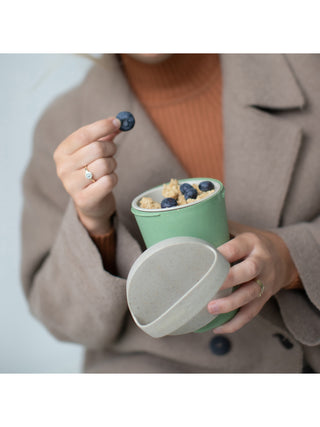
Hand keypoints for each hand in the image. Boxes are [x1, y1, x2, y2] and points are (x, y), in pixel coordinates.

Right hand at [53, 117, 120, 233]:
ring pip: (104, 165)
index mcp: (61, 152)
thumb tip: (118, 122)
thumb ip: (104, 136)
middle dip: (111, 148)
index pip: (83, 134)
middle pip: (96, 148)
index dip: (103, 126)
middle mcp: (62, 168)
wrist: (91, 203)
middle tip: (112, 152)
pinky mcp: (84, 199)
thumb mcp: (94, 152)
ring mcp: (71, 185)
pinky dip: (113, 179)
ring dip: (113, 165)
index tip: (118, 122)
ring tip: (108, 169)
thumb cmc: (92, 172)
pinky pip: (108, 181)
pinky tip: (107, 182)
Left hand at [207, 221, 298, 333]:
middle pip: (249, 270)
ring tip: (210, 309)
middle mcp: (261, 262)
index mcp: (251, 243)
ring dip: (231, 304)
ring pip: (251, 294)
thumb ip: (219, 229)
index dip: (223, 252)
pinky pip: (251, 313)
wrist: (284, 257)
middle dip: (230, 278)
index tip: (205, 257)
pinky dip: (235, 323)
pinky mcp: (264, 298)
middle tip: (210, 285)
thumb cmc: (250, 244)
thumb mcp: (240, 230)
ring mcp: (264, 282)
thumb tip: (186, 225)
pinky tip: (218, 327)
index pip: (238, 246)